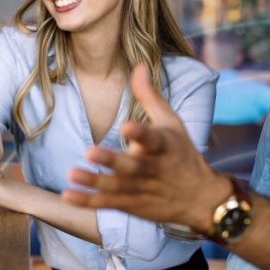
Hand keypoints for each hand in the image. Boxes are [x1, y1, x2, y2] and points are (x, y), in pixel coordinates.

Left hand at [63, 65, 229, 232]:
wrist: (201, 199)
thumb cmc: (182, 154)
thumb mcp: (171, 122)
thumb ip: (149, 95)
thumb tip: (138, 65)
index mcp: (163, 146)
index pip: (152, 139)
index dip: (141, 133)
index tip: (128, 126)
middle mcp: (152, 169)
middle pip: (132, 166)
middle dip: (112, 160)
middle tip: (89, 151)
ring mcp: (141, 189)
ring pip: (116, 187)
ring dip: (93, 181)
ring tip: (71, 173)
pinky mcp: (132, 204)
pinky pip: (108, 204)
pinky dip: (88, 202)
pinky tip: (68, 195)